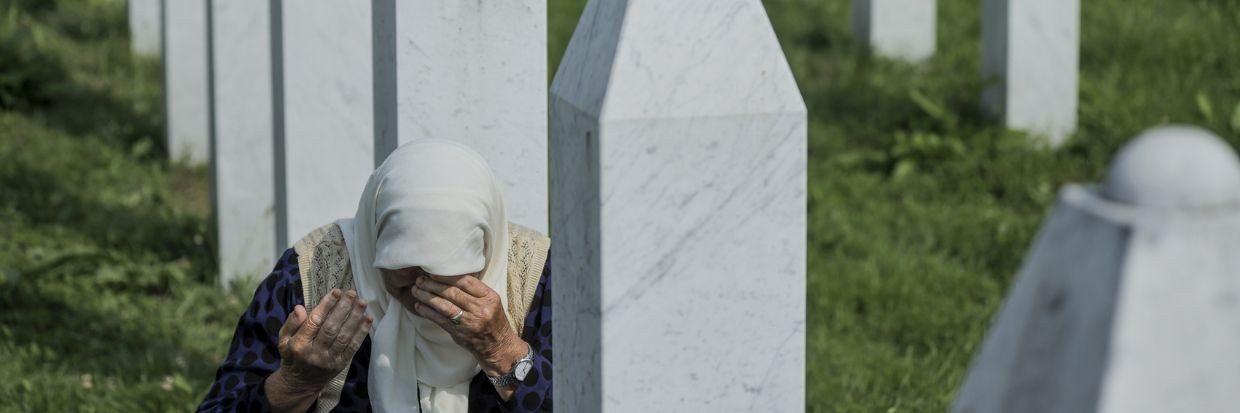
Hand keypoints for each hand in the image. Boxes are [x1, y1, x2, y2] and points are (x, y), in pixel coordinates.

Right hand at [267, 289, 372, 410]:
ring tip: (362, 302)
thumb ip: (291, 323)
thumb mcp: (284, 339)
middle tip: (352, 293)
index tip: (336, 291)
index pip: (314, 321)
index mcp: (299, 344)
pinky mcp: (341, 364)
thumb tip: (300, 307)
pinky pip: (353, 346)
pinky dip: (362, 332)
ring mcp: (329, 359)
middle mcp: (314, 353)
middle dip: (343, 308)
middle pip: (331, 328)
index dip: (326, 305)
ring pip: (344, 336)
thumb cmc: (293, 355)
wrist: (300, 383)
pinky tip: (368, 318)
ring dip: (355, 318)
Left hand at [409, 275, 526, 378]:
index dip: (447, 276)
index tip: (434, 272)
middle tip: (420, 279)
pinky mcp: (459, 333)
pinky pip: (440, 320)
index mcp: (489, 297)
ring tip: (416, 290)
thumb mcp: (491, 301)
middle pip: (453, 293)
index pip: (466, 281)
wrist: (498, 345)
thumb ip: (475, 290)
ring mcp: (469, 322)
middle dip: (433, 284)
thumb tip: (450, 276)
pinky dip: (427, 312)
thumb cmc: (493, 320)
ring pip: (444, 306)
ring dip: (427, 297)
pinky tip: (419, 306)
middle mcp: (480, 309)